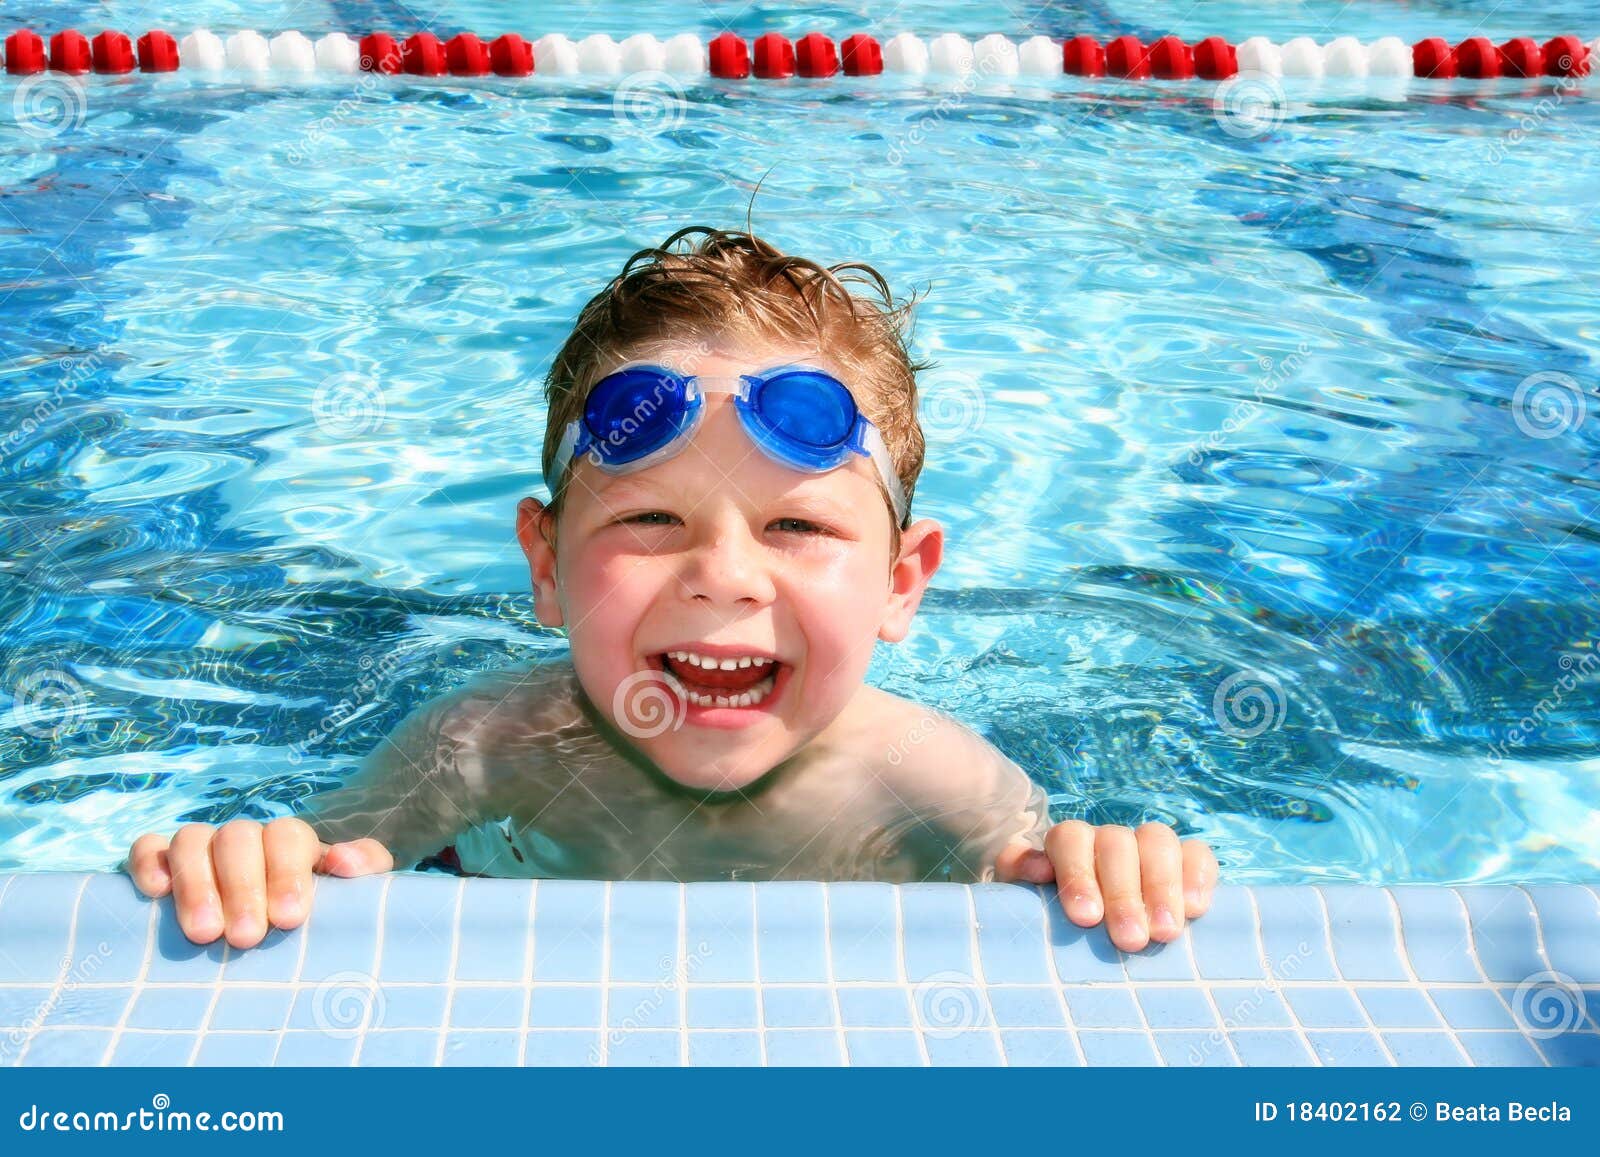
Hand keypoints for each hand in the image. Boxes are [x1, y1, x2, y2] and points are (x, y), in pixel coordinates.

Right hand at [126, 818, 393, 948]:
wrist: (279, 933)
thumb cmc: (319, 916)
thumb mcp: (354, 893)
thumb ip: (364, 868)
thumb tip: (343, 859)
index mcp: (291, 842)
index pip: (287, 836)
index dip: (287, 873)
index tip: (289, 919)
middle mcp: (245, 838)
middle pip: (238, 838)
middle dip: (242, 887)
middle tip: (247, 938)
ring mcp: (202, 848)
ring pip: (191, 840)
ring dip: (196, 884)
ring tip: (205, 934)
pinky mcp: (161, 863)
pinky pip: (147, 849)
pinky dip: (148, 864)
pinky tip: (156, 894)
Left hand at [997, 821, 1217, 951]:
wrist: (1086, 928)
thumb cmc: (1053, 918)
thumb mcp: (1024, 898)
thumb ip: (1019, 873)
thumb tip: (1038, 869)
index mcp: (1068, 843)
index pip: (1071, 839)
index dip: (1077, 874)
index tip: (1085, 918)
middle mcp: (1108, 839)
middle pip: (1117, 844)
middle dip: (1124, 895)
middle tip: (1130, 940)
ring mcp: (1147, 846)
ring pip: (1158, 843)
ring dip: (1162, 888)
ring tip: (1164, 933)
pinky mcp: (1185, 861)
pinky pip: (1197, 854)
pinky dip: (1198, 877)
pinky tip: (1196, 909)